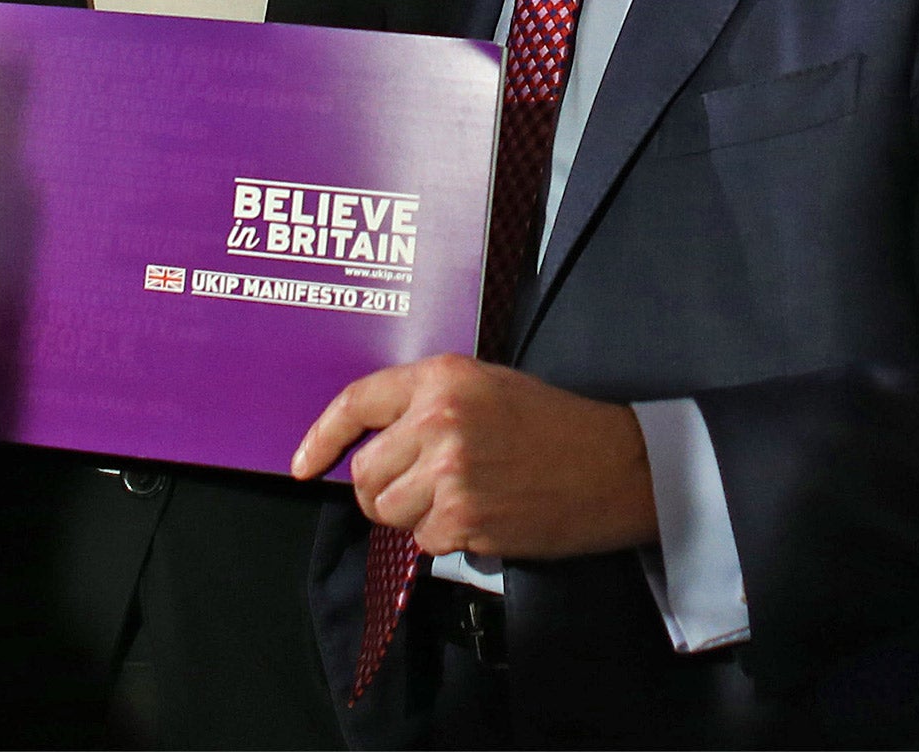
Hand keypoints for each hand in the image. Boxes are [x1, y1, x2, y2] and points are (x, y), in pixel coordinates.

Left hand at [291, 354, 656, 558]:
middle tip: (425, 485)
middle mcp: (438, 420)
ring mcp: (449, 472)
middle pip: (364, 473)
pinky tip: (484, 516)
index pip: (357, 403)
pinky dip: (446, 538)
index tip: (302, 464)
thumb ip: (427, 404)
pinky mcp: (464, 518)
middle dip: (385, 488)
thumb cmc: (553, 424)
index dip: (322, 438)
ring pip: (386, 512)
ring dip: (414, 515)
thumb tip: (372, 443)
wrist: (616, 465)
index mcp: (441, 378)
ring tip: (463, 497)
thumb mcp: (486, 387)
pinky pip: (423, 540)